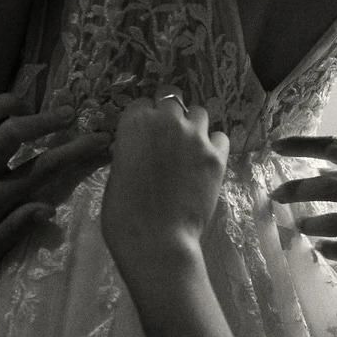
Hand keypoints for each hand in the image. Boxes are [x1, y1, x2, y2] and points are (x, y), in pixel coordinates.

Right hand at [101, 98, 228, 283]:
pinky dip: (213, 144)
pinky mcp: (217, 155)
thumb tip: (141, 147)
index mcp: (135, 122)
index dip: (144, 117)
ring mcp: (195, 136)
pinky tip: (204, 160)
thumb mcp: (117, 171)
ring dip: (192, 124)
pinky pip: (220, 137)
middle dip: (168, 113)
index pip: (142, 103)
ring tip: (188, 146)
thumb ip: (131, 149)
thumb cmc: (124, 212)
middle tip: (166, 136)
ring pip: (199, 113)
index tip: (144, 133)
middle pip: (171, 98)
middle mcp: (167, 120)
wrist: (156, 238)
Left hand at [269, 135, 336, 271]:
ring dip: (310, 225)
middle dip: (294, 191)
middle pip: (325, 187)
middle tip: (276, 195)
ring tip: (301, 227)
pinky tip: (324, 249)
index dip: (301, 145)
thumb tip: (330, 171)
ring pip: (332, 224)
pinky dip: (332, 250)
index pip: (335, 147)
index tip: (276, 147)